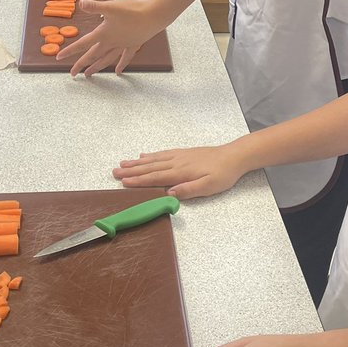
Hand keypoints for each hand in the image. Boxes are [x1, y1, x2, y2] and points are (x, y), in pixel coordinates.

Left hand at [58, 0, 171, 75]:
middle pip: (93, 55)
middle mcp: (111, 43)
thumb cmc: (132, 10)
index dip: (70, 50)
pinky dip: (121, 65)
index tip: (59, 57)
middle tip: (72, 74)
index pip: (83, 43)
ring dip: (97, 67)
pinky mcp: (133, 44)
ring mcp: (122, 45)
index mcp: (103, 34)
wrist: (154, 15)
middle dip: (81, 64)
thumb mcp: (110, 6)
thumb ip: (95, 7)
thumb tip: (80, 4)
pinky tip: (118, 72)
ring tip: (89, 75)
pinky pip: (125, 57)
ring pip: (107, 59)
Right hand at [112, 144, 248, 198]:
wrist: (234, 156)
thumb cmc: (223, 174)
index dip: (138, 180)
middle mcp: (177, 162)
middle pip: (150, 167)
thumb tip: (169, 193)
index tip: (122, 182)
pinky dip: (151, 155)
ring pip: (154, 159)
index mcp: (181, 172)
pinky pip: (162, 153)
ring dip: (137, 162)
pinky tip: (144, 155)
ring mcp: (179, 156)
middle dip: (132, 170)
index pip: (156, 178)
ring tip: (123, 163)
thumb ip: (188, 190)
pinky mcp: (183, 153)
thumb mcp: (209, 187)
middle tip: (114, 171)